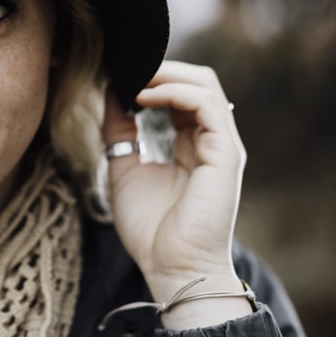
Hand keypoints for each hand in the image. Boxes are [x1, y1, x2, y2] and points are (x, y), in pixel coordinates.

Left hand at [104, 61, 247, 324]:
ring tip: (132, 77)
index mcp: (192, 144)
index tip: (116, 73)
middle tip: (124, 67)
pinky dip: (173, 92)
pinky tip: (142, 97)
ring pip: (205, 84)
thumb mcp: (124, 168)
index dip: (151, 78)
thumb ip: (120, 132)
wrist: (172, 269)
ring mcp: (222, 145)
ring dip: (165, 74)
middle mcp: (211, 140)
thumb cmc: (152, 230)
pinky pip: (205, 104)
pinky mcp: (225, 153)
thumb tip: (110, 93)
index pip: (180, 93)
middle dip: (159, 68)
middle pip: (197, 81)